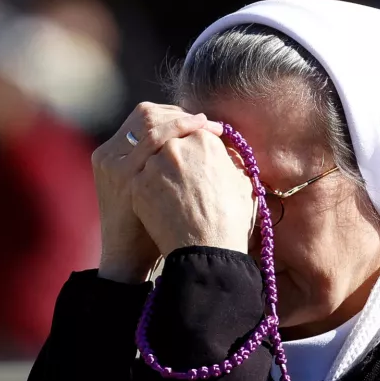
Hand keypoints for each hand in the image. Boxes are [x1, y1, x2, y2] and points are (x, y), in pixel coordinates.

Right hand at [92, 102, 222, 281]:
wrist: (129, 257)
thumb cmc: (147, 226)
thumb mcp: (146, 189)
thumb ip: (159, 165)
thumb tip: (192, 142)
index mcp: (112, 154)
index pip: (144, 117)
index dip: (173, 115)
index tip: (199, 121)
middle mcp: (108, 154)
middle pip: (146, 114)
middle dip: (180, 115)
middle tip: (207, 122)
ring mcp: (114, 163)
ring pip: (150, 122)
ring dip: (184, 121)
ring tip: (210, 127)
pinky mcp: (123, 174)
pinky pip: (154, 140)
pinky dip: (180, 132)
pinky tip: (203, 137)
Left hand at [131, 129, 253, 255]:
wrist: (206, 251)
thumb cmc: (231, 219)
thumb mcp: (242, 183)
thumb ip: (231, 160)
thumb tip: (226, 151)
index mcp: (203, 140)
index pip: (194, 129)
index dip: (196, 138)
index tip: (196, 148)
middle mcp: (174, 146)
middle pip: (169, 136)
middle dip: (174, 146)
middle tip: (179, 162)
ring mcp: (152, 164)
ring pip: (151, 154)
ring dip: (159, 163)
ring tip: (169, 181)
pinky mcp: (137, 184)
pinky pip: (140, 175)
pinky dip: (149, 182)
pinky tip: (158, 195)